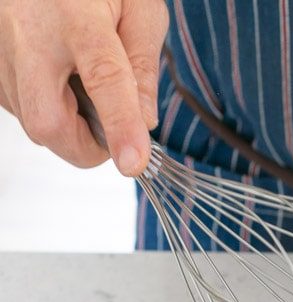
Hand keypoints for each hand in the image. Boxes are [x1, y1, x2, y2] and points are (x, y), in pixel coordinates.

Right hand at [0, 0, 167, 174]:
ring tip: (84, 91)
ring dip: (69, 128)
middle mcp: (28, 32)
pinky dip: (48, 111)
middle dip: (85, 147)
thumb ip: (143, 62)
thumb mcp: (138, 6)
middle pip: (47, 122)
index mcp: (75, 14)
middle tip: (111, 133)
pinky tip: (60, 82)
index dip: (120, 126)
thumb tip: (144, 120)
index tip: (133, 162)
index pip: (103, 79)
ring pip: (32, 123)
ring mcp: (1, 48)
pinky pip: (19, 109)